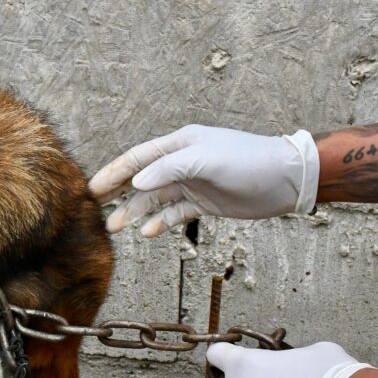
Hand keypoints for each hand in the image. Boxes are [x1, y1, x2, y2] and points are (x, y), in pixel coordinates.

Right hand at [88, 125, 319, 236]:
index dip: (113, 172)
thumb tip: (137, 183)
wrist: (286, 179)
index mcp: (179, 145)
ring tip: (114, 228)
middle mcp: (182, 163)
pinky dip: (159, 222)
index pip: (137, 158)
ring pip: (154, 199)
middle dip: (117, 193)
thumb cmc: (249, 162)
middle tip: (93, 208)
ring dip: (134, 212)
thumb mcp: (206, 160)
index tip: (91, 188)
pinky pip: (174, 213)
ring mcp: (192, 184)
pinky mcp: (203, 203)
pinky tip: (146, 233)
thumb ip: (168, 169)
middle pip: (140, 179)